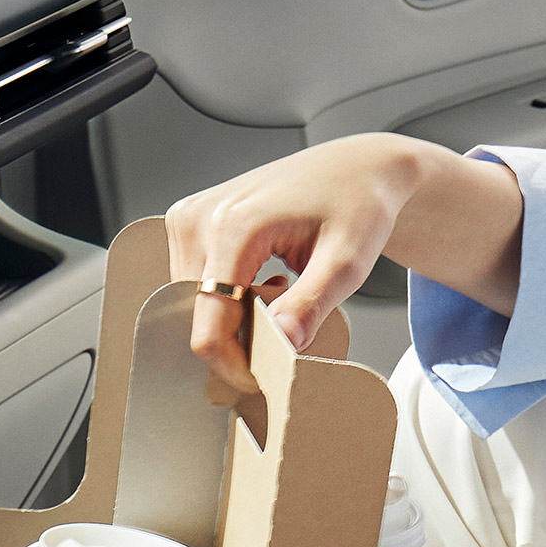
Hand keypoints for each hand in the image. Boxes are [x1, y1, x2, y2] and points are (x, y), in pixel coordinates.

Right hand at [168, 138, 525, 394]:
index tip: (266, 377)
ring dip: (234, 316)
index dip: (234, 364)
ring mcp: (188, 217)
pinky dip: (228, 297)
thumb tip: (281, 347)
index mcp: (233, 226)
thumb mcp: (347, 262)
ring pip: (194, 304)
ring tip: (280, 291)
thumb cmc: (358, 205)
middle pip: (197, 318)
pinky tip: (264, 280)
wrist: (355, 168)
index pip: (209, 326)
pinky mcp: (188, 221)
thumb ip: (311, 306)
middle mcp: (198, 218)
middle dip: (238, 337)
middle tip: (289, 322)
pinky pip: (195, 283)